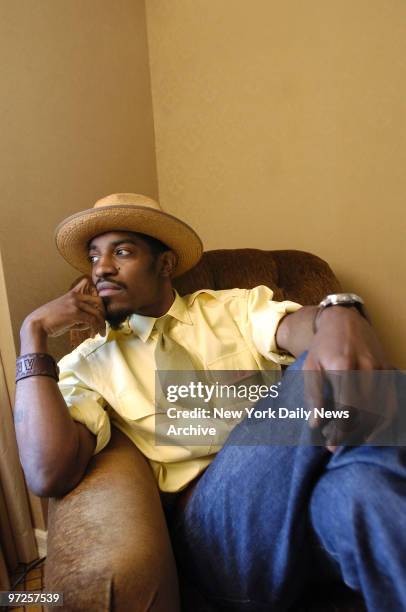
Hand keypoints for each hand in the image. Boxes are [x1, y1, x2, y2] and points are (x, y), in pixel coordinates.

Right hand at [22, 277, 105, 339]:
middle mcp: (76, 296)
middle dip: (103, 315)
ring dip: (101, 325)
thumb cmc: (49, 322)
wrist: (36, 325)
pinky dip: (96, 329)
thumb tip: (90, 324)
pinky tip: (94, 336)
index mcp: (72, 294)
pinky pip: (92, 321)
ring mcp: (76, 304)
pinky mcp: (75, 313)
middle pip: (99, 303)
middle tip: (103, 326)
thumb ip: (77, 316)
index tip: (100, 317)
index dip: (100, 306)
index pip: (93, 296)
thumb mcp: (64, 312)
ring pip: (97, 313)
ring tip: (101, 334)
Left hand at [303, 306, 395, 451]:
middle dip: (350, 434)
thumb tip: (316, 423)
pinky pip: (392, 401)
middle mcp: (366, 367)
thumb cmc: (323, 345)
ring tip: (351, 441)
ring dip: (367, 431)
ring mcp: (381, 368)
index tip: (328, 444)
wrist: (344, 320)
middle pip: (365, 412)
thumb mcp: (310, 366)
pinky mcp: (389, 369)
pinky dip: (385, 421)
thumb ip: (313, 394)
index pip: (347, 408)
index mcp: (343, 365)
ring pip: (381, 410)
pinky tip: (373, 433)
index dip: (339, 430)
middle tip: (335, 445)